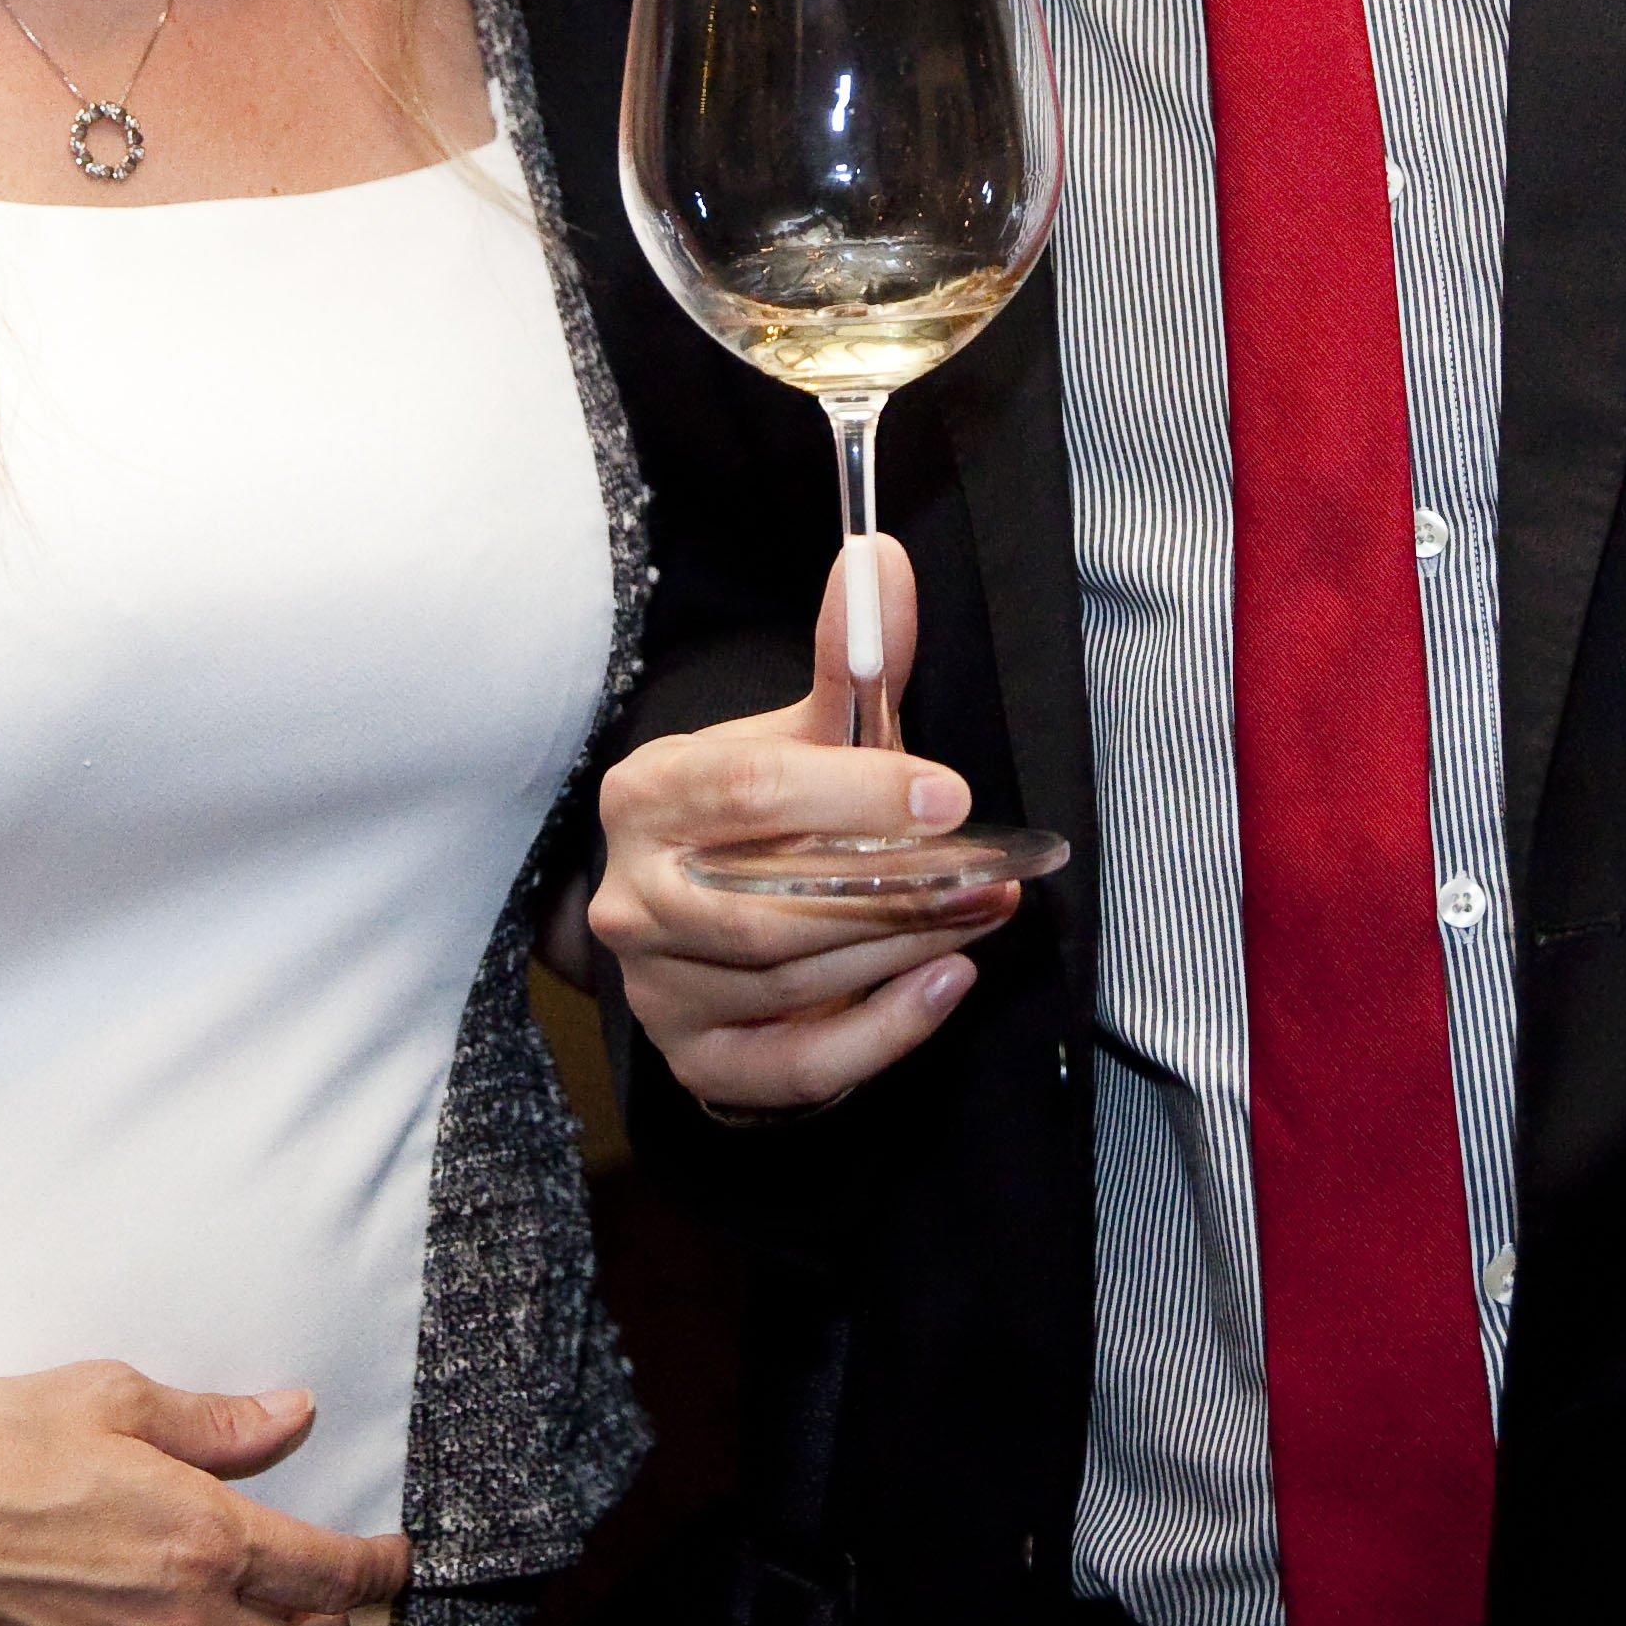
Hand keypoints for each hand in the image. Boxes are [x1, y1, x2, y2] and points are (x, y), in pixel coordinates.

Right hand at [589, 537, 1014, 1115]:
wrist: (698, 909)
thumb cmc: (760, 813)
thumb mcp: (800, 734)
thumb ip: (850, 660)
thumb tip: (880, 558)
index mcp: (647, 797)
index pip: (746, 795)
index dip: (854, 793)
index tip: (951, 793)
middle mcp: (633, 899)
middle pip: (772, 905)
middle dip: (898, 891)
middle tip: (992, 873)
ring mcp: (658, 989)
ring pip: (793, 982)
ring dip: (906, 951)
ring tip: (986, 911)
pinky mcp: (695, 1063)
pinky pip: (796, 1067)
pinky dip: (882, 1032)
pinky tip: (946, 983)